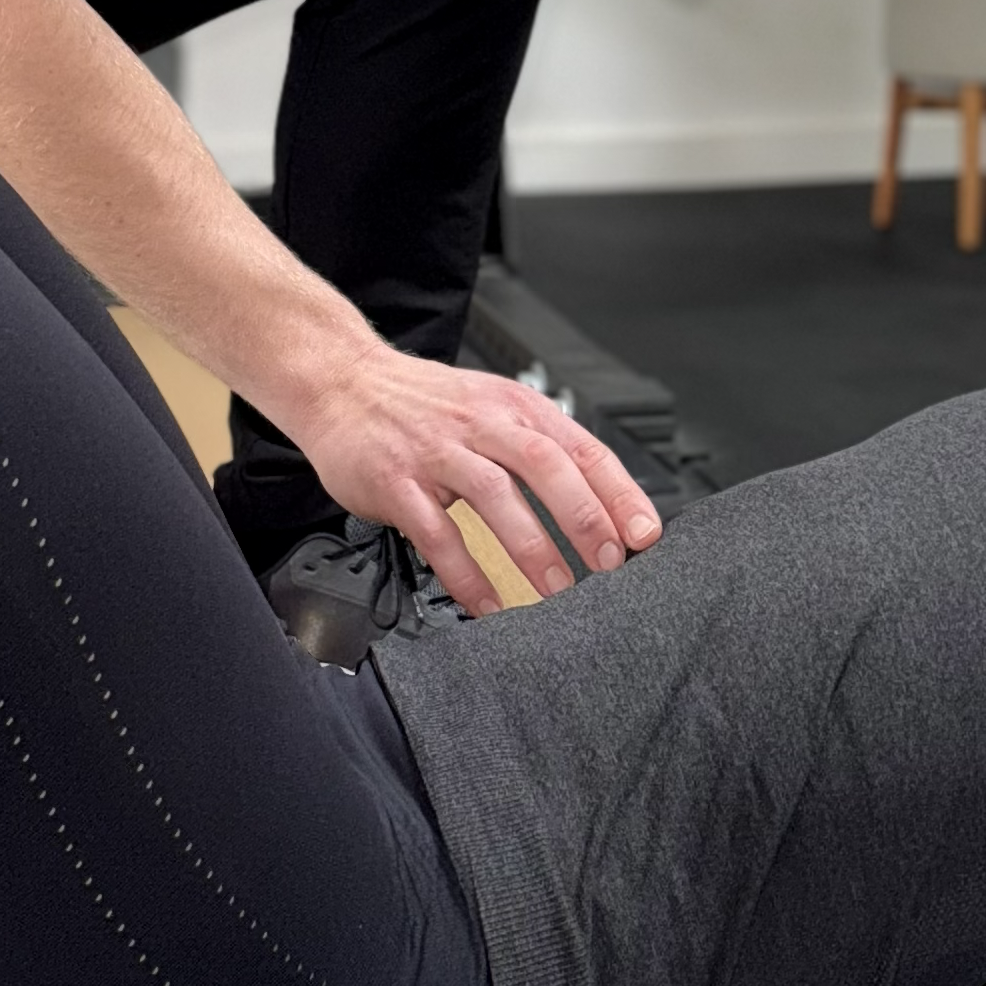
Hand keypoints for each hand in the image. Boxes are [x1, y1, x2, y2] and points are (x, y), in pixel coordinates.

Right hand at [288, 338, 662, 614]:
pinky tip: (486, 603)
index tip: (645, 535)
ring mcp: (436, 452)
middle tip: (610, 565)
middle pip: (546, 465)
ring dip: (531, 547)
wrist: (340, 382)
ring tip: (556, 589)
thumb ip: (539, 448)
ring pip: (495, 496)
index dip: (619, 492)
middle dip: (585, 518)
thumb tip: (600, 505)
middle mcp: (481, 424)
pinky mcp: (396, 482)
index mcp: (514, 407)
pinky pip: (436, 533)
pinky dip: (465, 573)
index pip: (582, 447)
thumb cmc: (422, 405)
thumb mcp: (490, 407)